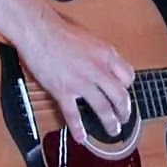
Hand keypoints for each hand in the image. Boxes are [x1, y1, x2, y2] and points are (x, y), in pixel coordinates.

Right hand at [15, 12, 133, 141]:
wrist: (38, 29)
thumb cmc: (60, 30)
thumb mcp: (89, 38)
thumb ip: (99, 55)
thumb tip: (104, 67)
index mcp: (106, 54)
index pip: (127, 76)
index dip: (127, 87)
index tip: (124, 93)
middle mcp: (98, 69)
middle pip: (120, 96)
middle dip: (124, 111)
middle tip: (124, 118)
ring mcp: (81, 82)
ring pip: (102, 108)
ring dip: (110, 122)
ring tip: (112, 131)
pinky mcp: (63, 90)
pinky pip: (73, 114)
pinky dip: (78, 129)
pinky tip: (82, 137)